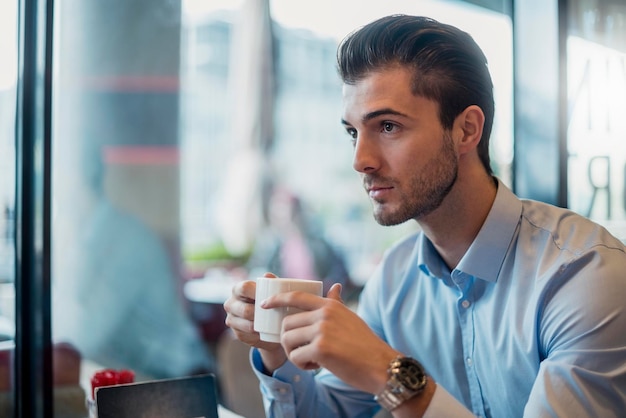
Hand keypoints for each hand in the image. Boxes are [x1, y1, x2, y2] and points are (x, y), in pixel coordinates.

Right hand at [223, 273, 287, 371]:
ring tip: (273, 324)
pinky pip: (248, 336)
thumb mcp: (273, 291)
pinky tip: (266, 333)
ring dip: (260, 326)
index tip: (271, 298)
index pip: (244, 288)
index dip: (257, 292)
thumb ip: (272, 282)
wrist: (270, 324)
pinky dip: (259, 335)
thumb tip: (267, 276)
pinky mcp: (237, 333)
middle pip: (245, 310)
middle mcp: (230, 303)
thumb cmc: (271, 302)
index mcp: (238, 289)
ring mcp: (231, 319)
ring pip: (247, 325)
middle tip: (276, 314)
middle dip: (261, 314)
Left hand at [261, 283, 399, 394]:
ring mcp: (322, 330)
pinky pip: (295, 357)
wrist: (381, 366)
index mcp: (330, 305)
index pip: (296, 296)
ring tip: (312, 360)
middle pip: (287, 323)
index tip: (265, 305)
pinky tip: (318, 367)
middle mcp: (325, 314)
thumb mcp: (351, 318)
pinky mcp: (320, 348)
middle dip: (289, 340)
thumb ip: (336, 304)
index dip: (277, 299)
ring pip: (288, 340)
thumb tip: (334, 287)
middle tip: (303, 352)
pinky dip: (302, 366)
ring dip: (295, 354)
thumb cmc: (366, 345)